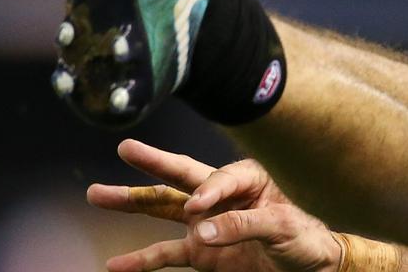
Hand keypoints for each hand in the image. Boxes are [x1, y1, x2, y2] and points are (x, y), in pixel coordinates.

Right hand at [87, 139, 340, 271]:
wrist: (311, 266)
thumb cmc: (306, 237)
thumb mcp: (283, 226)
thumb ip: (242, 225)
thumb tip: (199, 230)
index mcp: (249, 179)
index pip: (220, 178)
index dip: (208, 192)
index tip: (198, 209)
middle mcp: (223, 196)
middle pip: (182, 176)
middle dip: (153, 163)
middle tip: (125, 147)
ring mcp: (208, 224)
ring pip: (164, 210)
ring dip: (132, 202)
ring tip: (96, 194)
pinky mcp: (203, 253)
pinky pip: (167, 254)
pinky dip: (141, 261)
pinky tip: (115, 265)